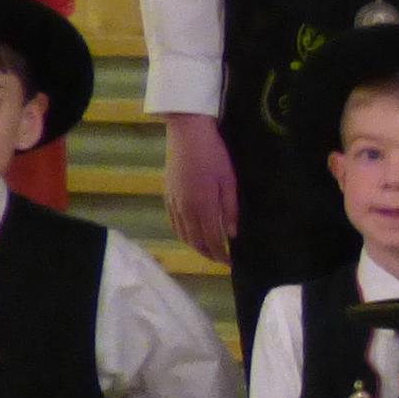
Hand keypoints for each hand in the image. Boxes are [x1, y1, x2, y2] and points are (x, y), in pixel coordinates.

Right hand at [162, 113, 237, 263]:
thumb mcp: (229, 181)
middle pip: (195, 241)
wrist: (188, 134)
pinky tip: (189, 235)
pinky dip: (181, 234)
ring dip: (195, 246)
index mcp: (202, 206)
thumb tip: (231, 235)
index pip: (211, 240)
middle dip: (208, 254)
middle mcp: (185, 209)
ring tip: (207, 250)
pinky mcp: (167, 194)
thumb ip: (230, 210)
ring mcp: (173, 202)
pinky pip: (173, 222)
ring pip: (182, 234)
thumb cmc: (214, 155)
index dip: (220, 254)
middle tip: (220, 260)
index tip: (229, 263)